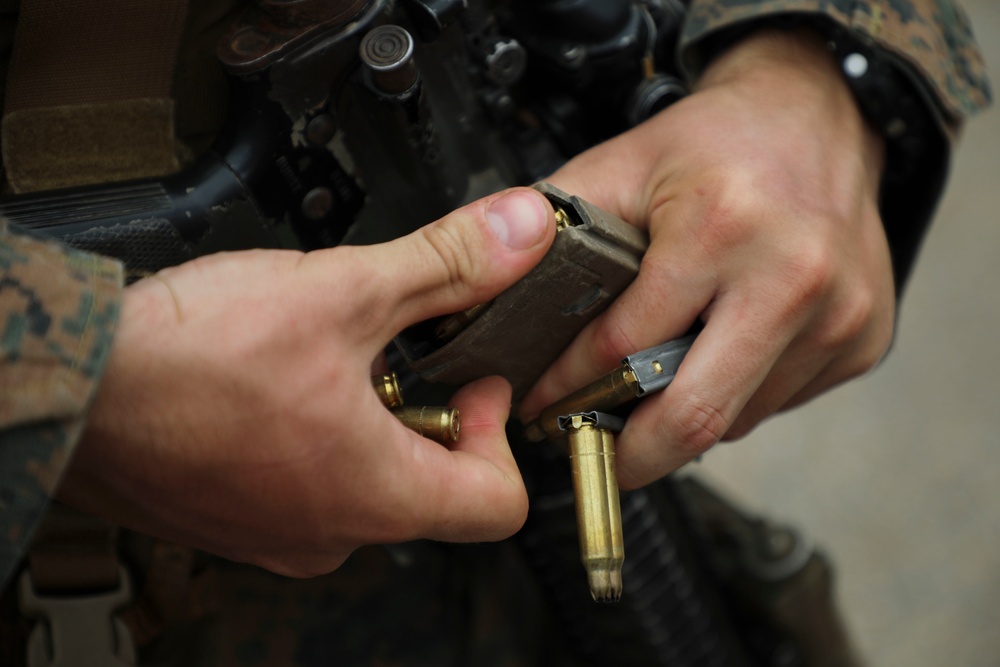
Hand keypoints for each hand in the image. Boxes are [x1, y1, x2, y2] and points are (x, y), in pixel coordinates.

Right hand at [59, 188, 554, 576]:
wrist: (68, 385)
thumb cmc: (185, 363)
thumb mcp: (345, 293)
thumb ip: (447, 265)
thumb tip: (520, 236)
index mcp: (377, 496)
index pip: (498, 501)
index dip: (498, 429)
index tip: (468, 374)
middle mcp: (330, 533)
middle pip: (431, 487)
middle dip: (429, 410)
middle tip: (399, 351)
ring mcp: (276, 534)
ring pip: (363, 483)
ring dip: (368, 419)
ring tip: (330, 357)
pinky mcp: (233, 516)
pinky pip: (304, 484)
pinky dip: (313, 435)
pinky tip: (278, 383)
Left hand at [520, 29, 892, 488]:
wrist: (816, 118)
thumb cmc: (714, 144)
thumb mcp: (620, 166)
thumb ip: (554, 232)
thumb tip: (495, 304)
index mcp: (722, 228)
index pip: (624, 347)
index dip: (569, 390)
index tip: (543, 409)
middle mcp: (793, 277)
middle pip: (694, 417)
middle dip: (630, 455)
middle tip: (593, 455)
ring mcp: (840, 315)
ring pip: (736, 419)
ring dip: (684, 420)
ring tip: (647, 395)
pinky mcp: (863, 340)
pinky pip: (778, 402)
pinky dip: (735, 396)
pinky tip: (714, 357)